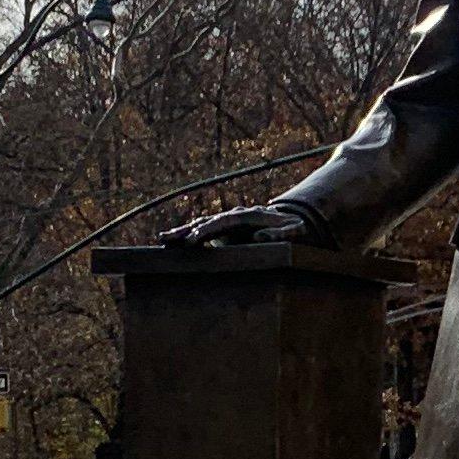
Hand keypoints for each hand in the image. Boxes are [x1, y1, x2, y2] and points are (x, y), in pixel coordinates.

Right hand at [167, 198, 325, 248]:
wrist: (291, 219)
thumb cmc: (294, 227)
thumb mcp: (295, 230)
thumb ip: (281, 233)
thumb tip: (260, 237)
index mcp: (248, 215)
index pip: (223, 221)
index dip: (207, 230)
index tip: (193, 240)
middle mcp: (235, 215)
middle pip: (207, 221)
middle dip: (188, 229)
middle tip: (168, 239)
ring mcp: (229, 221)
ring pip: (202, 224)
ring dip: (183, 231)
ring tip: (164, 239)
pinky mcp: (226, 230)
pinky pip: (205, 231)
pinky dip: (189, 235)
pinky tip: (173, 243)